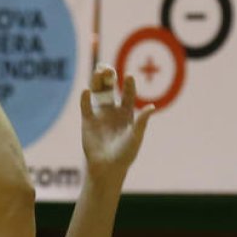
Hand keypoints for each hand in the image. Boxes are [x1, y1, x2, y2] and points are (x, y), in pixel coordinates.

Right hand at [79, 65, 154, 182]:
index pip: (128, 94)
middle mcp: (113, 110)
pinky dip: (84, 98)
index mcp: (126, 113)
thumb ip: (141, 122)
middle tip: (108, 68)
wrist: (108, 168)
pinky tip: (86, 91)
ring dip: (97, 82)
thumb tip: (151, 107)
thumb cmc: (125, 154)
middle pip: (110, 88)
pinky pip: (85, 106)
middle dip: (109, 77)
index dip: (129, 85)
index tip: (129, 75)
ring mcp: (100, 114)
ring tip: (98, 72)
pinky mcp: (88, 121)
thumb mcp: (135, 137)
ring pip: (97, 93)